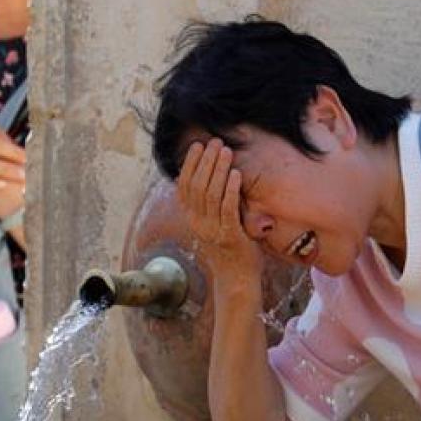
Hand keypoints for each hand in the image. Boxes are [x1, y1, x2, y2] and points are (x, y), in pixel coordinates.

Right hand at [178, 140, 262, 279]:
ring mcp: (213, 230)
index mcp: (192, 218)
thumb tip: (212, 174)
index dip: (190, 164)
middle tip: (215, 142)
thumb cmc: (229, 246)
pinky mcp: (230, 236)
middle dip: (206, 161)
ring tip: (226, 151)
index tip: (198, 145)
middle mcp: (198, 223)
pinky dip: (230, 189)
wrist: (237, 277)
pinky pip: (227, 209)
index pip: (184, 186)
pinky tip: (235, 174)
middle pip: (198, 186)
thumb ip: (210, 203)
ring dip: (218, 170)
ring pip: (211, 195)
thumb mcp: (214, 222)